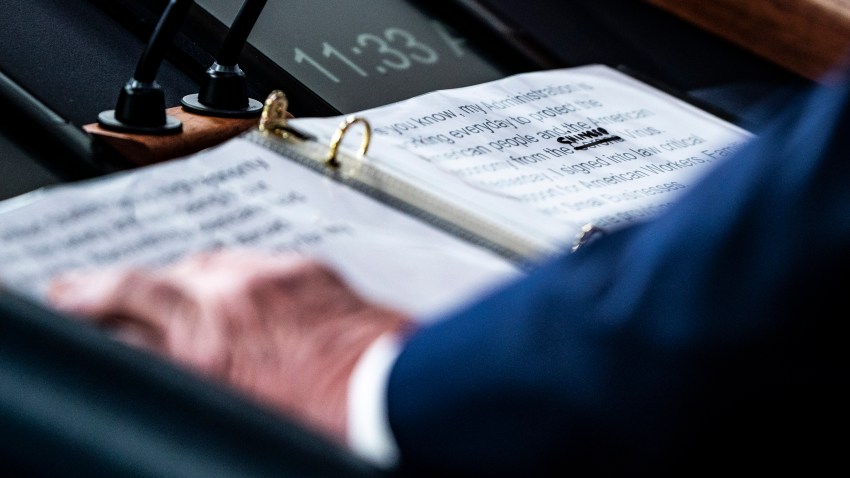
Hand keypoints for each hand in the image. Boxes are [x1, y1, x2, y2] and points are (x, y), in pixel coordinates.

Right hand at [47, 249, 412, 443]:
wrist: (390, 393)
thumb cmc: (323, 416)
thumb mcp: (234, 405)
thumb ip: (187, 370)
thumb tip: (157, 353)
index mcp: (207, 345)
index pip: (124, 306)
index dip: (86, 300)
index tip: (71, 298)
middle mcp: (232, 300)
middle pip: (151, 280)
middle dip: (118, 287)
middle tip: (97, 290)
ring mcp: (269, 277)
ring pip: (201, 264)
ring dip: (180, 281)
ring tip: (173, 298)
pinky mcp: (304, 267)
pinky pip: (252, 261)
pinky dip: (235, 275)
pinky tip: (238, 290)